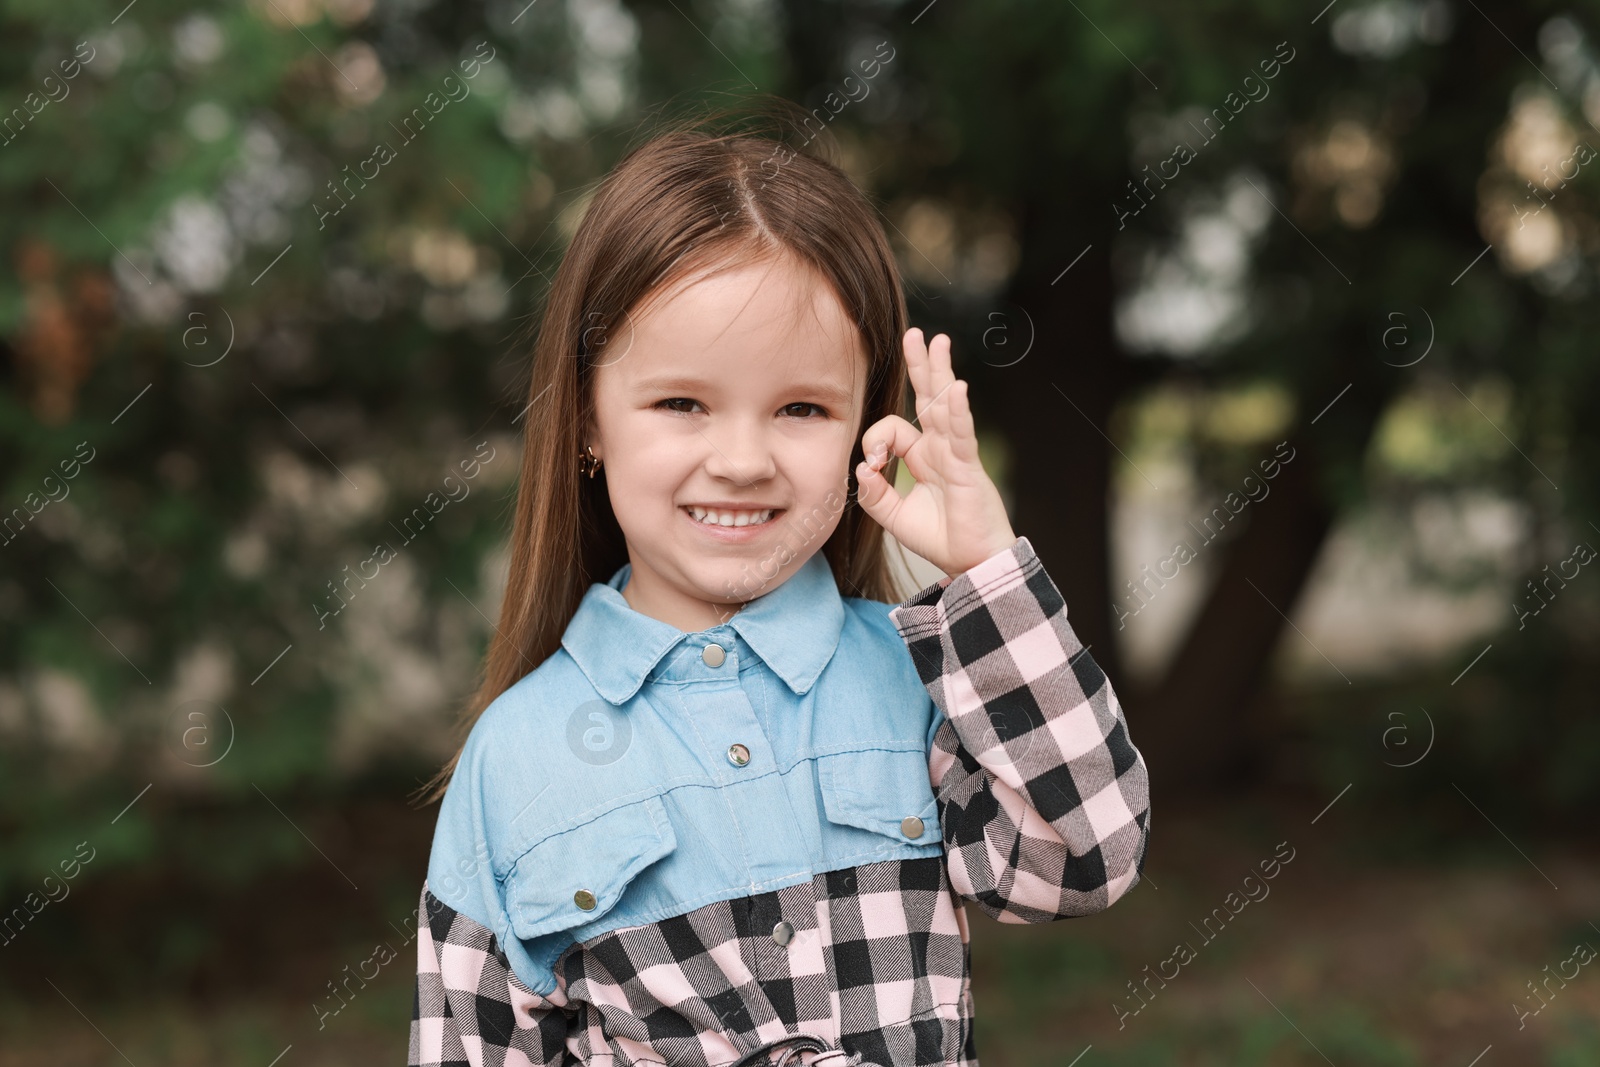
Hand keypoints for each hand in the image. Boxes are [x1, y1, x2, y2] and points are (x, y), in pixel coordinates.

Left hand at [855, 328, 1017, 576]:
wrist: (971, 562)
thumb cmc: (938, 537)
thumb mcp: (892, 516)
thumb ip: (872, 493)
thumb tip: (862, 468)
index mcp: (923, 455)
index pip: (893, 428)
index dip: (875, 440)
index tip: (871, 467)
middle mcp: (940, 447)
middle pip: (927, 398)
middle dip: (920, 365)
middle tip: (915, 335)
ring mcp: (956, 454)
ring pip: (945, 406)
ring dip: (940, 372)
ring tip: (938, 342)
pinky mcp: (968, 468)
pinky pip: (961, 434)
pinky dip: (958, 412)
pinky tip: (956, 388)